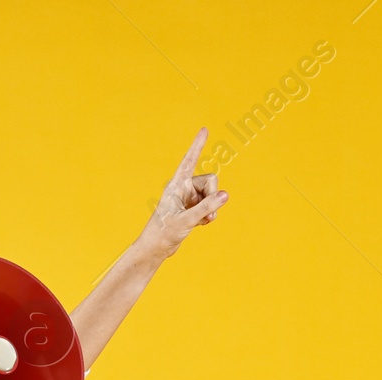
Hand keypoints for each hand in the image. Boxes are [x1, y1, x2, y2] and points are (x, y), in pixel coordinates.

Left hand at [138, 128, 228, 260]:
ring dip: (212, 208)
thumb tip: (225, 195)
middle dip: (213, 196)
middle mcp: (183, 188)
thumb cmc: (164, 232)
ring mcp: (188, 198)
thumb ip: (207, 207)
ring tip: (203, 221)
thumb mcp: (187, 219)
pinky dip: (209, 215)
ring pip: (212, 194)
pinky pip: (209, 205)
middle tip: (207, 213)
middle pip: (210, 181)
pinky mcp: (192, 208)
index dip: (197, 145)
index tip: (204, 129)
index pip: (189, 160)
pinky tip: (201, 224)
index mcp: (177, 184)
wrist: (157, 248)